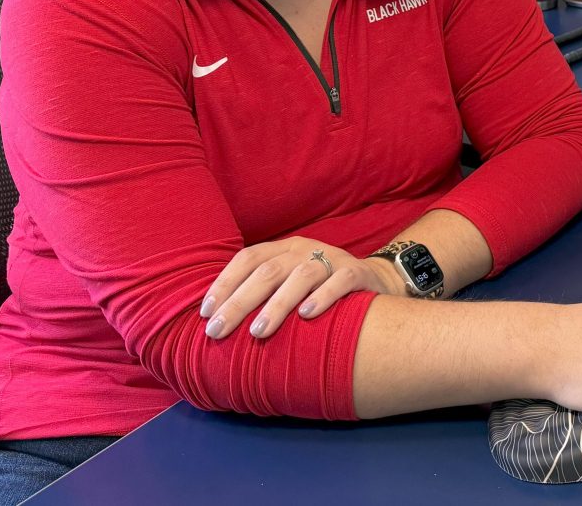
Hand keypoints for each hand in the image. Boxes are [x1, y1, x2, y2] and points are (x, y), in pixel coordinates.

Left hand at [199, 237, 397, 339]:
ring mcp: (332, 259)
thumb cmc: (320, 289)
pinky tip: (307, 315)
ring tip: (258, 332)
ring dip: (276, 304)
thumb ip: (262, 293)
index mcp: (283, 249)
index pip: (247, 259)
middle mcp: (304, 250)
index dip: (224, 284)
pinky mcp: (357, 273)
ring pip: (300, 276)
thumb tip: (216, 320)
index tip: (205, 313)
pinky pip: (339, 282)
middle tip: (217, 331)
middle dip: (239, 302)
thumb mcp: (289, 283)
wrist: (376, 281)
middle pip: (267, 271)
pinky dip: (322, 297)